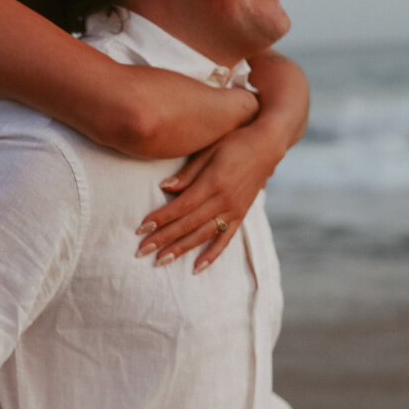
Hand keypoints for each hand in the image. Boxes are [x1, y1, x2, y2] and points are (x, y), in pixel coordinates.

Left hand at [134, 121, 282, 272]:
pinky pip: (225, 240)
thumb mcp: (209, 149)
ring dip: (181, 249)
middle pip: (189, 224)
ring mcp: (234, 210)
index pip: (182, 206)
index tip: (141, 229)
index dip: (161, 218)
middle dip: (164, 238)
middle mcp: (224, 200)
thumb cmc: (234, 141)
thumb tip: (164, 188)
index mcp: (214, 182)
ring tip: (161, 261)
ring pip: (203, 235)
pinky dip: (211, 255)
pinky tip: (197, 268)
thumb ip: (188, 172)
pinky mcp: (240, 215)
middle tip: (142, 251)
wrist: (267, 146)